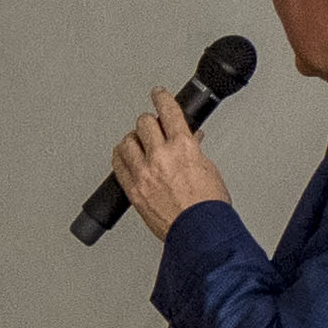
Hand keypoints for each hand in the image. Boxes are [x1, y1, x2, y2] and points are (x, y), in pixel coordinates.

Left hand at [107, 95, 232, 239]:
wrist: (200, 233)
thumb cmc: (208, 207)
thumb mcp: (209, 170)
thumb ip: (195, 151)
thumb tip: (191, 140)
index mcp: (183, 148)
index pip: (168, 111)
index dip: (162, 98)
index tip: (158, 94)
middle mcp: (161, 157)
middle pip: (144, 123)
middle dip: (148, 122)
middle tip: (151, 126)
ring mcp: (144, 174)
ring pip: (127, 142)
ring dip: (133, 139)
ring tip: (138, 143)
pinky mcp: (133, 190)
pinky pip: (118, 165)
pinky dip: (120, 157)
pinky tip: (125, 157)